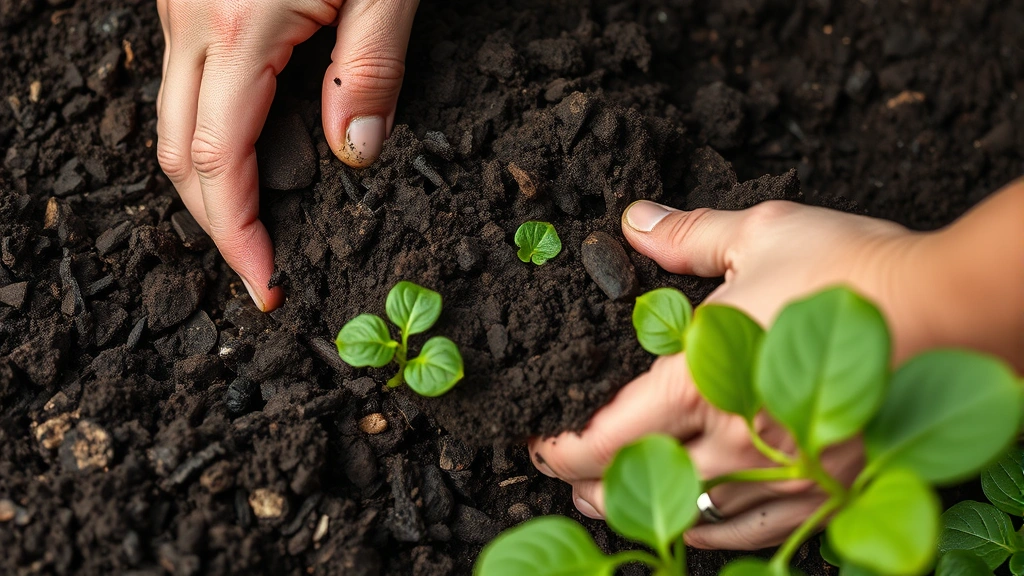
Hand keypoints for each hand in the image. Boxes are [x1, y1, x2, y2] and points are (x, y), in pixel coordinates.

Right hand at [155, 0, 417, 310]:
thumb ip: (372, 69)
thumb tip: (355, 154)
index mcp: (238, 25)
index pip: (220, 159)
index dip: (237, 234)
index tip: (264, 283)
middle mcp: (190, 18)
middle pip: (180, 152)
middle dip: (215, 223)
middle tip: (259, 268)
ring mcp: (180, 5)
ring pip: (172, 118)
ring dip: (207, 180)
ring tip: (255, 224)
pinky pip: (185, 82)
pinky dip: (208, 131)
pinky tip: (250, 153)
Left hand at [530, 200, 929, 548]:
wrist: (953, 311)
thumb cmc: (852, 272)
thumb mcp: (760, 235)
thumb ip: (688, 235)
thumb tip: (633, 220)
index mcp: (699, 384)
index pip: (607, 439)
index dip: (562, 452)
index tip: (540, 447)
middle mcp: (734, 443)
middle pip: (643, 489)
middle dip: (595, 491)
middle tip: (572, 487)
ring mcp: (784, 475)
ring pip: (699, 519)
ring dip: (650, 516)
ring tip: (624, 510)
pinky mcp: (829, 489)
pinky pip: (762, 530)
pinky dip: (721, 531)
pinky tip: (712, 523)